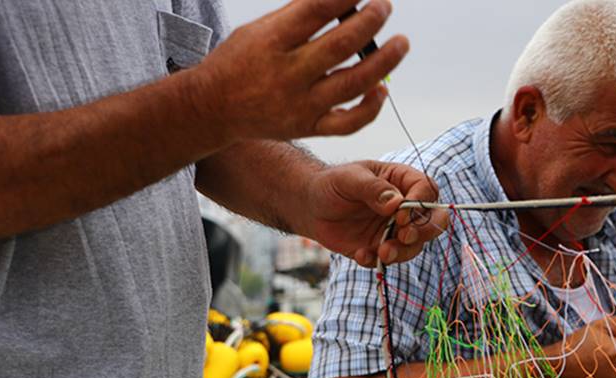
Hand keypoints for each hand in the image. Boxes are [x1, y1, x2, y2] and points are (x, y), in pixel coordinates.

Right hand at [195, 0, 407, 139]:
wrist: (213, 109)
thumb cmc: (239, 62)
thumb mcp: (259, 28)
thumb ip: (297, 14)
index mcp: (272, 41)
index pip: (317, 10)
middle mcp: (287, 74)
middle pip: (340, 45)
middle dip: (370, 22)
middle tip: (384, 7)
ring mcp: (300, 104)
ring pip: (352, 83)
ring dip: (383, 62)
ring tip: (401, 44)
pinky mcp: (308, 127)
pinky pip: (347, 122)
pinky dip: (370, 108)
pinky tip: (382, 90)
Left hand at [299, 160, 447, 266]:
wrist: (310, 207)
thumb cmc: (332, 184)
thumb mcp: (349, 179)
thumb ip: (373, 188)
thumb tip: (397, 203)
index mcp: (402, 181)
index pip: (427, 191)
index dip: (420, 205)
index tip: (400, 215)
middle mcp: (405, 207)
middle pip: (434, 221)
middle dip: (424, 232)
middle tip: (404, 237)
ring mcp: (395, 229)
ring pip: (415, 246)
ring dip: (402, 252)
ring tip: (380, 252)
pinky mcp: (381, 248)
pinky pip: (389, 259)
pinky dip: (377, 261)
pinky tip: (360, 254)